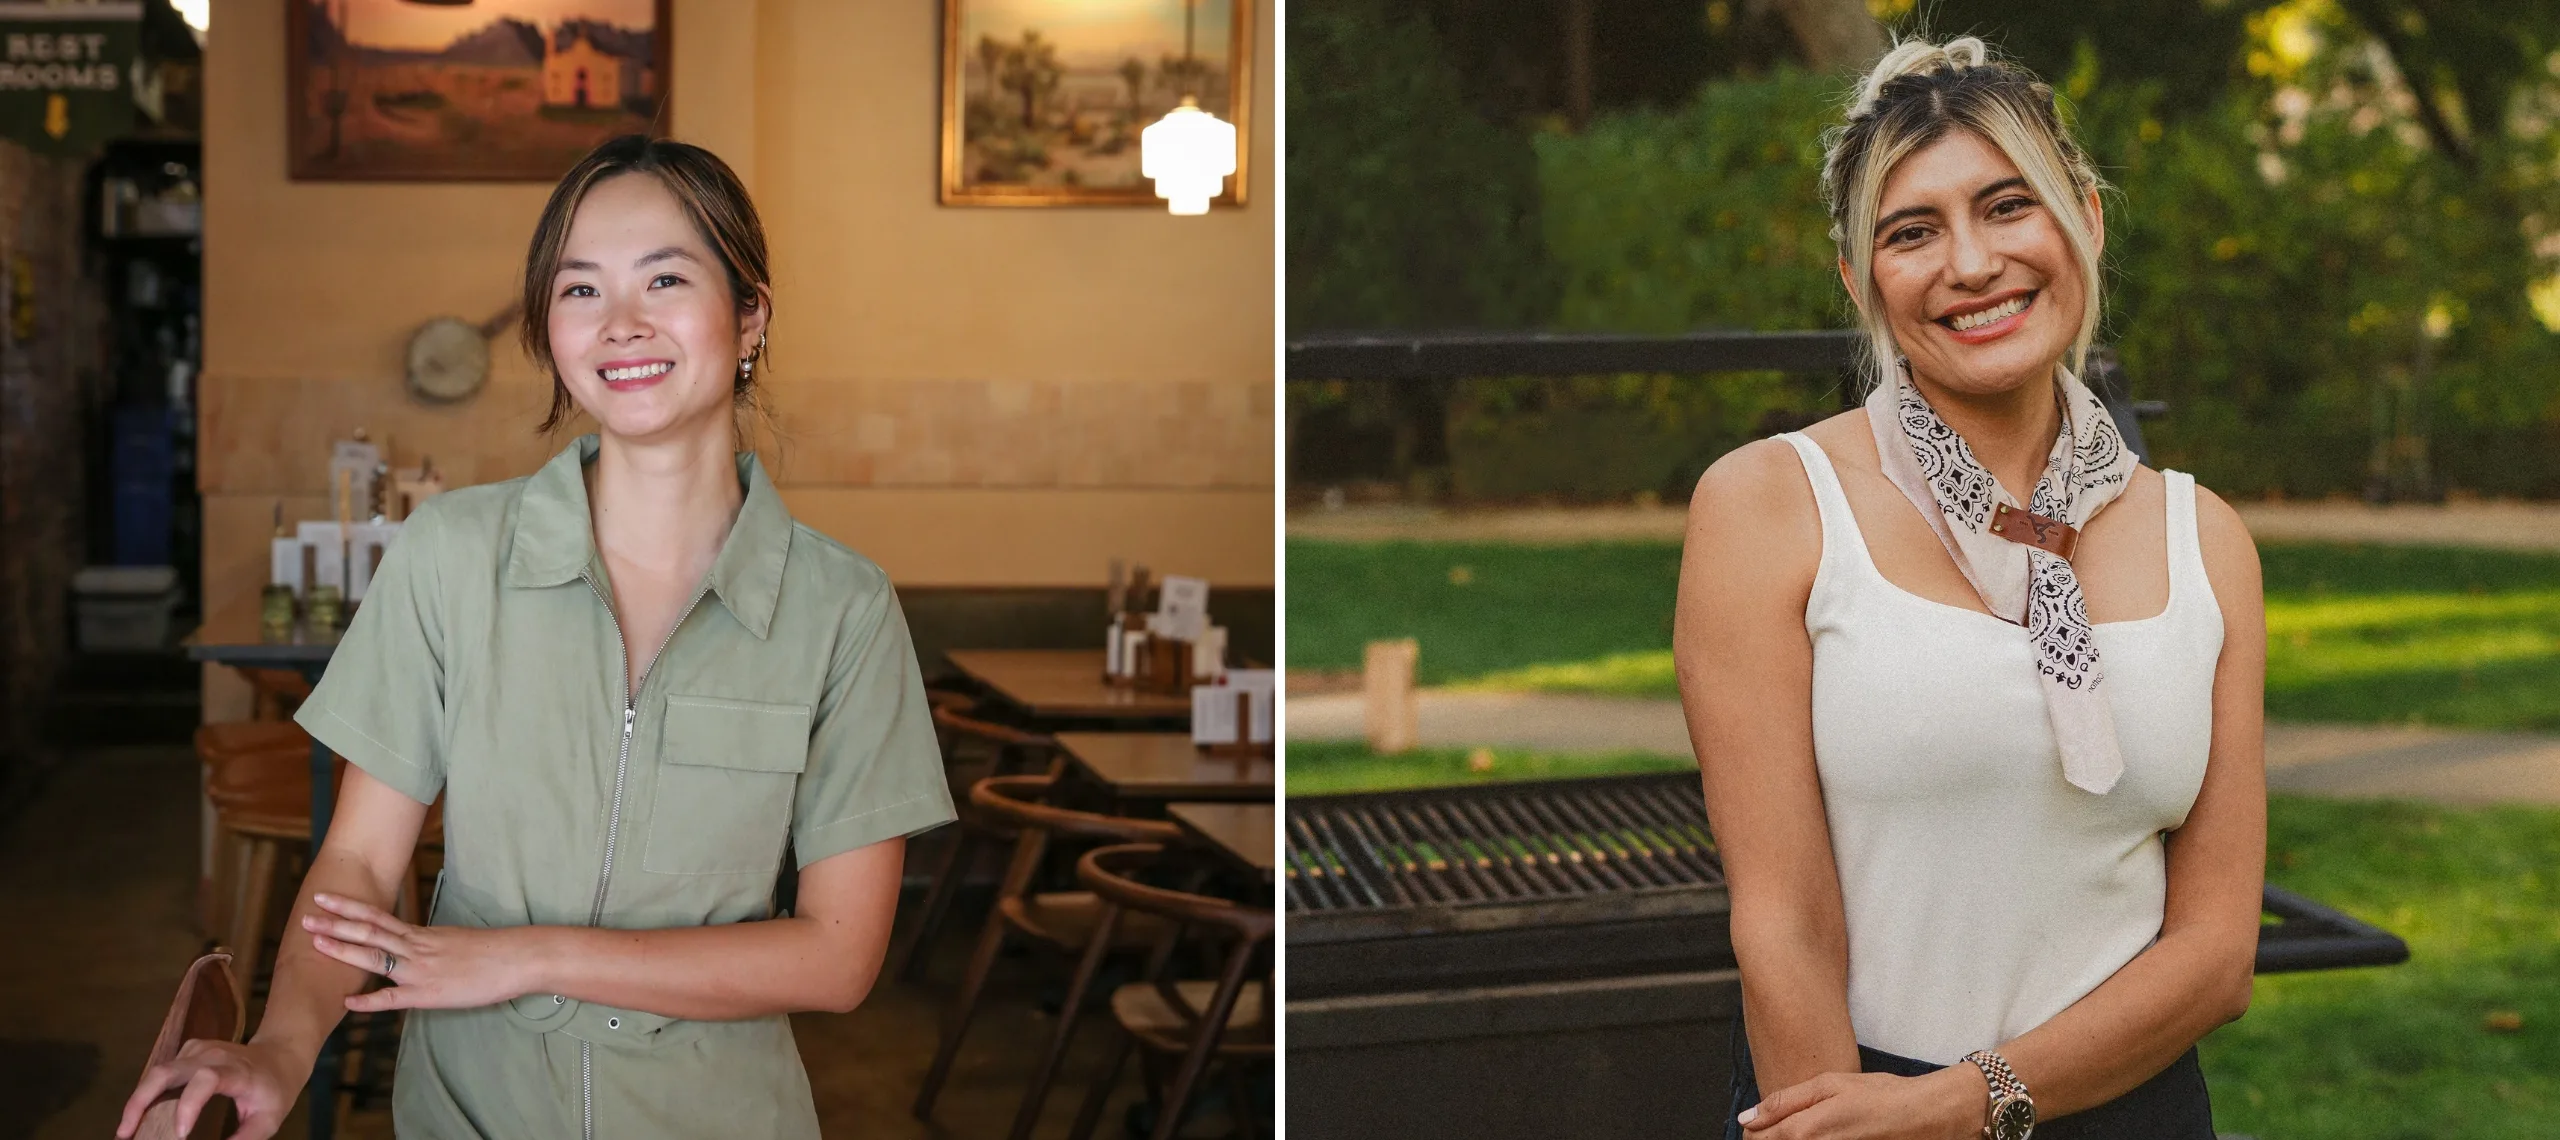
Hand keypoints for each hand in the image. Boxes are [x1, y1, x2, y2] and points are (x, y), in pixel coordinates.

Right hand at [116, 1037, 301, 1139]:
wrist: (281, 1055)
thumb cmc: (275, 1089)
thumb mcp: (269, 1119)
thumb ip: (245, 1139)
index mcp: (236, 1071)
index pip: (206, 1079)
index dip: (188, 1105)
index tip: (179, 1135)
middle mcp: (212, 1055)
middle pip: (167, 1071)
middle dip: (140, 1102)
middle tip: (124, 1134)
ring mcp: (198, 1050)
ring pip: (158, 1071)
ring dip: (138, 1100)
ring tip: (126, 1130)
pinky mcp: (188, 1051)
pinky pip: (162, 1072)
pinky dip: (147, 1093)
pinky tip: (141, 1115)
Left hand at [303, 892, 536, 1012]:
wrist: (517, 958)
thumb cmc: (491, 951)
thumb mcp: (454, 941)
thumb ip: (429, 945)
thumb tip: (412, 947)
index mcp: (421, 935)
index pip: (378, 917)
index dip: (349, 908)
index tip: (325, 898)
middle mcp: (415, 948)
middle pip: (369, 932)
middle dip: (335, 923)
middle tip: (306, 914)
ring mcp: (419, 970)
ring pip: (375, 956)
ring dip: (343, 948)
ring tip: (315, 941)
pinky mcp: (428, 994)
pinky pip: (393, 998)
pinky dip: (369, 1001)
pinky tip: (347, 1003)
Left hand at [1738, 1065, 1988, 1139]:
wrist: (1923, 1115)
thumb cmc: (1880, 1095)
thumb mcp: (1828, 1085)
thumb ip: (1784, 1102)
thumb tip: (1748, 1117)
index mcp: (1805, 1129)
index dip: (1754, 1132)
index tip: (1756, 1125)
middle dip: (1769, 1139)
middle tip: (1776, 1128)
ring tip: (1803, 1129)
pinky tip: (1822, 1135)